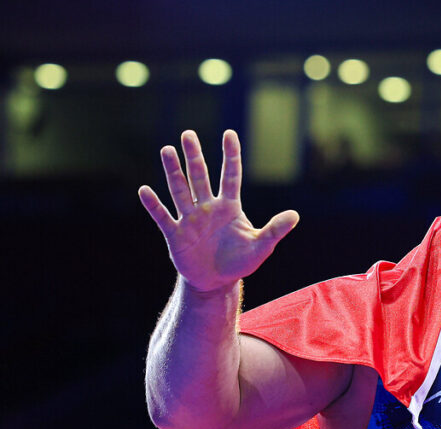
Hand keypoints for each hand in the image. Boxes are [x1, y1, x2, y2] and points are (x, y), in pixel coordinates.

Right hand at [138, 130, 298, 291]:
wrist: (216, 282)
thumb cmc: (239, 262)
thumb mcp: (261, 246)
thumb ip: (275, 230)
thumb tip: (295, 215)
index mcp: (229, 207)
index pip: (230, 176)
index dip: (230, 156)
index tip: (229, 133)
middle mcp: (208, 207)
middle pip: (200, 177)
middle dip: (194, 156)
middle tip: (188, 134)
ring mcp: (190, 219)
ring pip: (180, 190)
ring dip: (173, 172)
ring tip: (167, 150)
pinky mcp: (175, 234)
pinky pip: (163, 216)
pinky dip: (154, 205)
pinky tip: (145, 190)